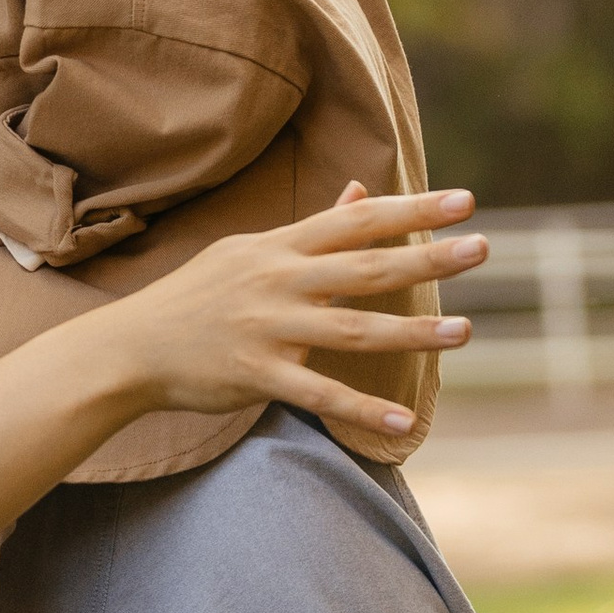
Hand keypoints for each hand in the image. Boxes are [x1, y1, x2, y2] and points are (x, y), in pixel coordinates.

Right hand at [121, 187, 482, 444]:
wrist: (130, 347)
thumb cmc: (197, 297)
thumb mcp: (250, 252)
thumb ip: (311, 228)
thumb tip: (358, 193)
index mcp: (279, 247)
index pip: (355, 220)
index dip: (410, 210)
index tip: (464, 201)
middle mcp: (277, 280)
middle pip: (363, 266)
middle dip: (425, 256)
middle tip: (483, 248)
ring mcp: (266, 327)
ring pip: (351, 328)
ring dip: (411, 330)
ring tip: (464, 331)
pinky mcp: (254, 373)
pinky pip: (317, 392)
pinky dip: (361, 407)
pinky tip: (404, 420)